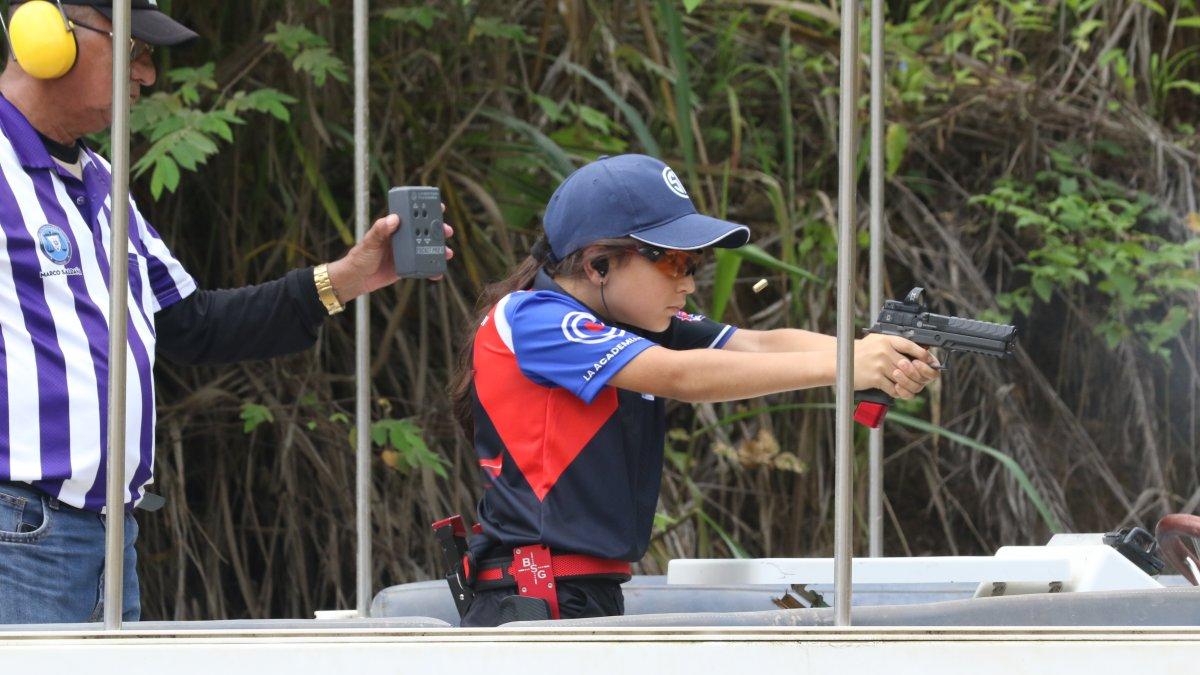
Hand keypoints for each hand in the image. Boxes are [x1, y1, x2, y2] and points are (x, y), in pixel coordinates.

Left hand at [325, 207, 454, 301]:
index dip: (426, 210)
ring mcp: (406, 253)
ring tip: (448, 253)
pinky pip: (423, 267)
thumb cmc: (360, 256)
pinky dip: (431, 269)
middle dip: (438, 230)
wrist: (356, 278)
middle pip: (424, 231)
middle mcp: (402, 239)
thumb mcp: (370, 242)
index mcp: (394, 228)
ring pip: (427, 249)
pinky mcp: (407, 267)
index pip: (412, 216)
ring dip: (439, 250)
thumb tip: (393, 218)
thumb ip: (380, 230)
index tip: (439, 207)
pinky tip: (438, 272)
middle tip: (447, 231)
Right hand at [853, 334, 940, 398]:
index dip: (923, 355)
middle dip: (917, 375)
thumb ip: (894, 345)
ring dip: (909, 386)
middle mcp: (883, 350)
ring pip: (903, 378)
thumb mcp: (877, 341)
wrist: (840, 361)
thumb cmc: (860, 353)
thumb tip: (918, 353)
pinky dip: (898, 392)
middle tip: (920, 380)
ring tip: (911, 388)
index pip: (910, 346)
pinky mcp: (874, 378)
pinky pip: (893, 388)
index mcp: (886, 339)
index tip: (930, 361)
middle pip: (910, 365)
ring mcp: (879, 364)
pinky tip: (898, 392)